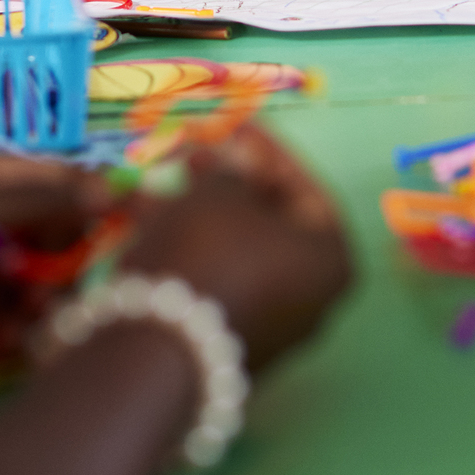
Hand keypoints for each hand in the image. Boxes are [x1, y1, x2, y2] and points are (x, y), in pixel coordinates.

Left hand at [0, 154, 114, 373]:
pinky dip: (20, 334)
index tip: (135, 225)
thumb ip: (44, 201)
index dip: (103, 203)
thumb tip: (114, 190)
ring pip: (59, 288)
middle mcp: (7, 225)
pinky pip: (30, 329)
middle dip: (72, 263)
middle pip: (73, 240)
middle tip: (51, 281)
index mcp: (0, 181)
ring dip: (48, 302)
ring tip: (19, 311)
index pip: (72, 183)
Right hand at [123, 125, 352, 370]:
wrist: (156, 352)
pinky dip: (185, 242)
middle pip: (268, 218)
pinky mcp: (229, 341)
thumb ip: (236, 165)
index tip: (232, 122)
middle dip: (224, 177)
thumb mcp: (221, 192)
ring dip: (194, 205)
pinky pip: (214, 276)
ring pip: (233, 246)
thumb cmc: (208, 254)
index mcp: (331, 258)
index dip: (265, 148)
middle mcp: (312, 296)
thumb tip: (242, 157)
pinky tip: (142, 215)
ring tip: (153, 177)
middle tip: (187, 149)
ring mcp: (271, 324)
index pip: (304, 187)